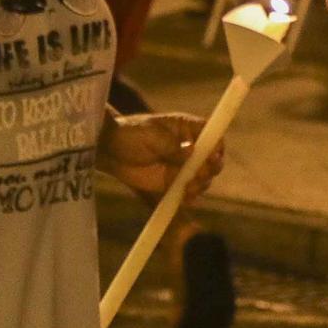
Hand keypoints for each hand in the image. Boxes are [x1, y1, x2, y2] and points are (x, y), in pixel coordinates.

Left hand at [103, 112, 222, 201]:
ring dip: (199, 185)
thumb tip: (191, 151)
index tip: (212, 157)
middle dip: (209, 170)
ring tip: (186, 187)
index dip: (217, 147)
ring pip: (203, 178)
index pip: (213, 136)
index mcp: (187, 130)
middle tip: (197, 175)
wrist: (110, 151)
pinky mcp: (173, 183)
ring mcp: (182, 167)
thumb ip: (172, 145)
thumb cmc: (131, 134)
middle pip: (213, 160)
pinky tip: (182, 196)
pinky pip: (189, 193)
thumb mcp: (152, 136)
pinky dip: (189, 197)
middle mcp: (190, 148)